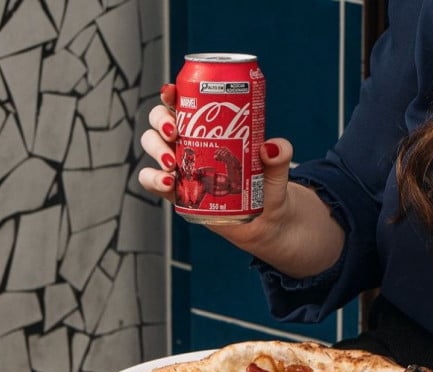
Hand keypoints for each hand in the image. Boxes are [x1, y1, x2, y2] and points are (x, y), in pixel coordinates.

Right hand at [137, 83, 294, 249]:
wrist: (263, 219)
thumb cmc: (266, 185)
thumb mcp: (276, 168)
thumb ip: (280, 155)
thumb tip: (271, 147)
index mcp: (207, 127)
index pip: (182, 103)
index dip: (170, 94)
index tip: (171, 92)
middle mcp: (188, 142)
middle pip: (160, 121)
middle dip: (160, 121)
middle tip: (174, 132)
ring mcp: (179, 166)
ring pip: (152, 147)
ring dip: (156, 149)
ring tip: (170, 162)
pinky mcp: (176, 192)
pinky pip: (152, 181)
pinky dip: (153, 179)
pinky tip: (168, 183)